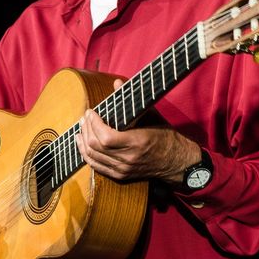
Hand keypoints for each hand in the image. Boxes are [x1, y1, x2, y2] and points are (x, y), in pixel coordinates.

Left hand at [76, 81, 201, 184]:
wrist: (176, 162)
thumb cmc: (165, 136)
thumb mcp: (150, 115)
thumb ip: (130, 100)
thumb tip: (117, 83)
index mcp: (137, 142)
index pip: (105, 136)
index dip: (93, 123)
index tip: (91, 111)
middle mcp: (128, 158)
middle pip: (95, 146)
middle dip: (86, 129)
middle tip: (85, 117)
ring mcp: (123, 169)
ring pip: (93, 157)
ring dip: (83, 142)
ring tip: (81, 129)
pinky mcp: (120, 176)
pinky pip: (96, 167)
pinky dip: (87, 155)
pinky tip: (83, 145)